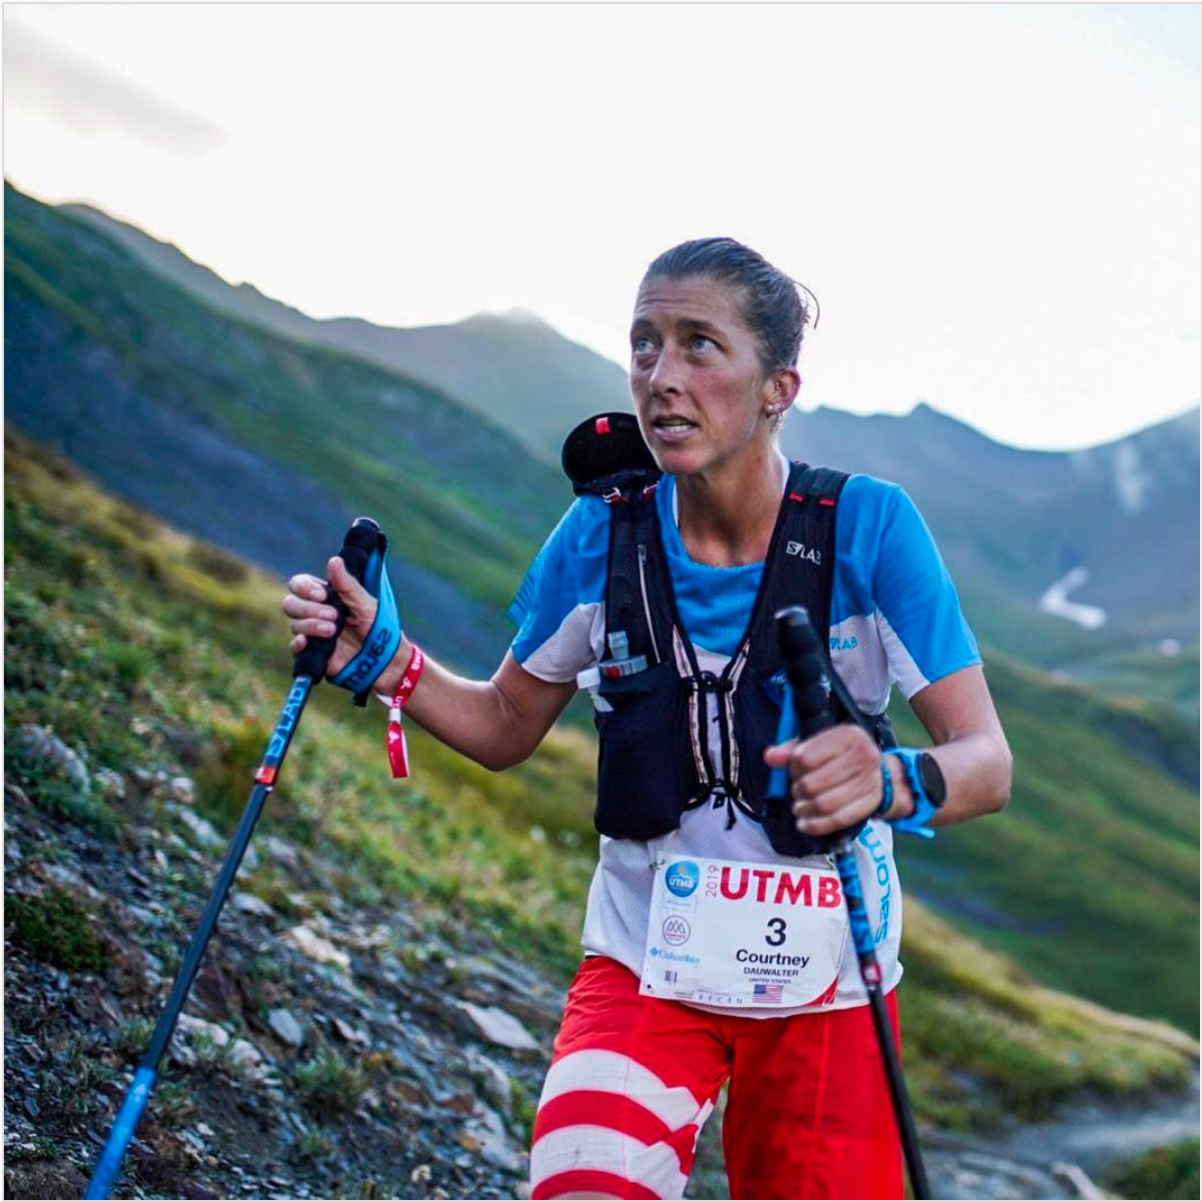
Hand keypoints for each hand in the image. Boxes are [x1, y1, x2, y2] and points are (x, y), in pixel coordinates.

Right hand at [282, 556, 378, 678]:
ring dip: (312, 625)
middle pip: (290, 604)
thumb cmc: (377, 626)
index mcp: (324, 597)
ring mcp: (311, 634)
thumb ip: (347, 584)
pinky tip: (306, 642)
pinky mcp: (312, 654)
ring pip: (294, 625)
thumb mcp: (365, 603)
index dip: (304, 588)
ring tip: (333, 630)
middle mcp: (314, 614)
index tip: (322, 595)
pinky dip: (298, 644)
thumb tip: (334, 560)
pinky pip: (294, 648)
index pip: (299, 584)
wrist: (383, 658)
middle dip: (309, 608)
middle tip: (333, 615)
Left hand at [763, 724, 908, 835]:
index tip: (794, 770)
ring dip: (804, 809)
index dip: (792, 768)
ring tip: (799, 807)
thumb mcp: (816, 745)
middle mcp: (863, 756)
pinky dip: (816, 825)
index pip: (805, 758)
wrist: (875, 769)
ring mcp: (870, 780)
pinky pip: (839, 820)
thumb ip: (790, 751)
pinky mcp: (871, 802)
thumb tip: (770, 757)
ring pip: (824, 804)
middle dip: (797, 791)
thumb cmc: (838, 755)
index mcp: (847, 736)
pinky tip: (804, 824)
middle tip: (796, 791)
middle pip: (812, 784)